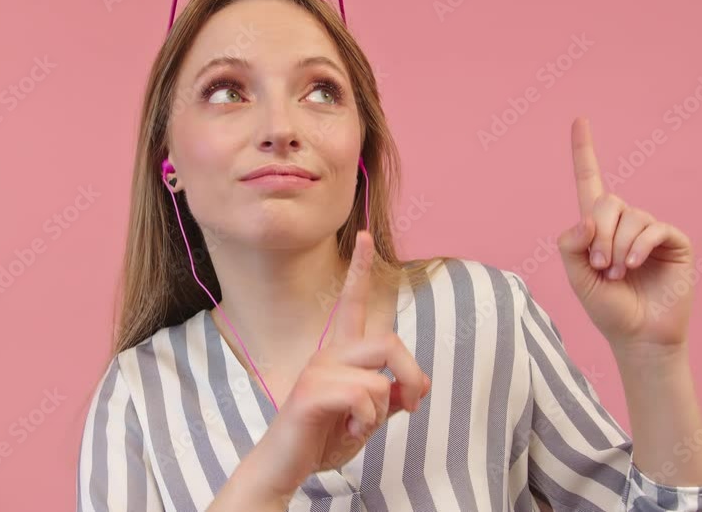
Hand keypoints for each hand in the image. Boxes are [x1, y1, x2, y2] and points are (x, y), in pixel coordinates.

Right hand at [252, 231, 431, 498]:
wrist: (285, 465)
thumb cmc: (324, 437)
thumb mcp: (368, 417)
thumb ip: (390, 397)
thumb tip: (415, 387)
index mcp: (340, 353)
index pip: (352, 303)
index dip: (360, 269)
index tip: (364, 235)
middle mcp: (328, 353)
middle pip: (390, 342)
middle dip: (412, 376)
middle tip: (412, 405)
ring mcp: (317, 370)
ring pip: (380, 376)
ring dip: (382, 410)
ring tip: (360, 424)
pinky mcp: (311, 393)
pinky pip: (364, 397)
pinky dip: (367, 422)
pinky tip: (348, 430)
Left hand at [556, 117, 694, 349]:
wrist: (638, 336)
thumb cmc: (607, 308)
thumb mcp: (576, 278)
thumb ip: (569, 245)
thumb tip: (586, 218)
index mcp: (597, 227)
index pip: (590, 182)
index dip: (584, 152)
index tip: (579, 119)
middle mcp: (624, 223)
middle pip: (607, 201)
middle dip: (598, 233)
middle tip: (597, 265)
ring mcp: (650, 230)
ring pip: (629, 217)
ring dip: (616, 247)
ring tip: (615, 274)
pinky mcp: (673, 242)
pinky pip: (653, 228)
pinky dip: (638, 246)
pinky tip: (631, 266)